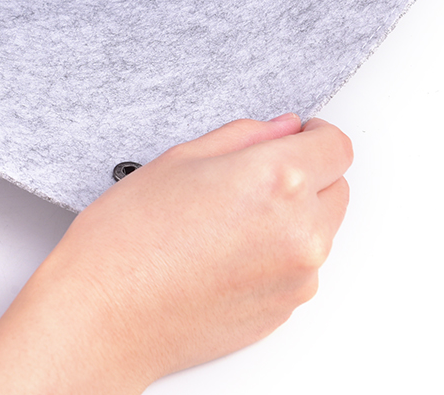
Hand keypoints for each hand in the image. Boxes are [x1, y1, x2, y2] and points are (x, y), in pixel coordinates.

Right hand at [0, 114, 351, 393]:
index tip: (294, 135)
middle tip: (249, 176)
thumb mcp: (180, 158)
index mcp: (278, 181)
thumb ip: (244, 136)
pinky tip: (226, 249)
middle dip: (305, 173)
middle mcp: (301, 232)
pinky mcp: (286, 310)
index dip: (312, 133)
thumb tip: (282, 129)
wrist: (106, 315)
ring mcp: (298, 277)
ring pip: (321, 228)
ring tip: (228, 217)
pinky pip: (300, 266)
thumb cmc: (128, 238)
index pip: (335, 145)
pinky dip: (278, 252)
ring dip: (294, 215)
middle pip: (337, 186)